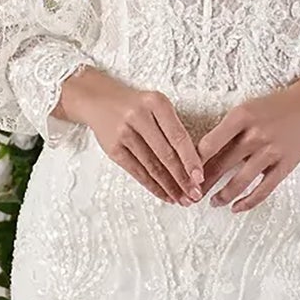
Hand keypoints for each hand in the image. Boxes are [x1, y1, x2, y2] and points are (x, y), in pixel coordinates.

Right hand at [55, 65, 203, 202]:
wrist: (98, 100)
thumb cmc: (135, 106)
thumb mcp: (155, 105)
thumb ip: (172, 128)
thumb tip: (193, 164)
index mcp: (156, 103)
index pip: (178, 136)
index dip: (191, 159)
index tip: (200, 178)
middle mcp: (139, 116)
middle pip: (166, 154)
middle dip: (182, 178)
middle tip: (194, 195)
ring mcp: (124, 133)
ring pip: (152, 166)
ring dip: (169, 187)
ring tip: (182, 199)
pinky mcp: (113, 149)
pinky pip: (137, 172)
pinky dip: (153, 186)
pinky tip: (165, 194)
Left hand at [198, 59, 299, 210]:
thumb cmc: (271, 109)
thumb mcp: (245, 110)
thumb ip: (226, 131)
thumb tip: (200, 157)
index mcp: (241, 117)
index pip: (209, 144)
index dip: (193, 163)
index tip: (183, 174)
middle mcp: (255, 134)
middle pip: (221, 165)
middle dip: (204, 184)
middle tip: (191, 195)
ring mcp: (271, 151)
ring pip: (240, 181)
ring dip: (223, 195)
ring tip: (212, 202)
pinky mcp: (284, 165)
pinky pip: (263, 190)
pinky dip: (248, 202)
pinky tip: (236, 208)